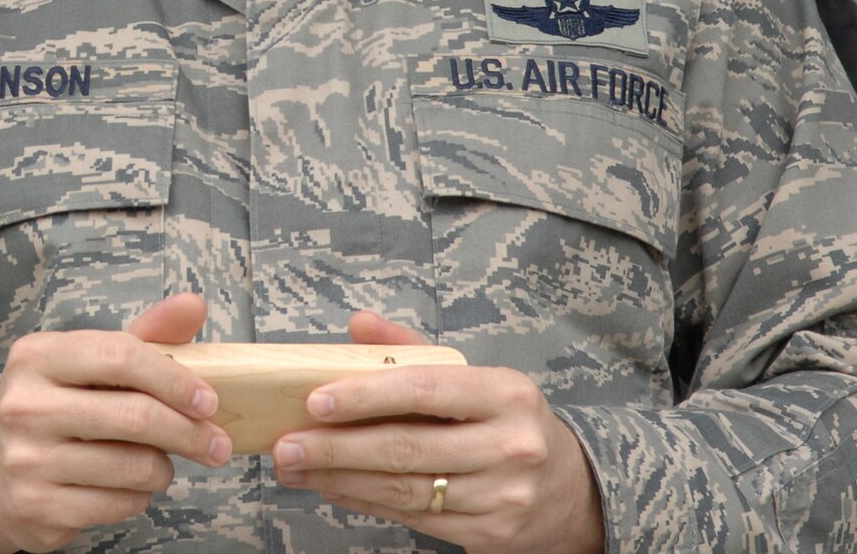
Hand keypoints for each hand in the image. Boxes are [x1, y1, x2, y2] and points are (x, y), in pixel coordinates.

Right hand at [0, 293, 232, 553]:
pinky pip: (119, 503)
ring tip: (160, 462)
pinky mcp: (36, 507)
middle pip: (134, 416)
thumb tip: (193, 304)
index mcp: (36, 356)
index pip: (121, 356)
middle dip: (189, 433)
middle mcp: (24, 406)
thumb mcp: (91, 364)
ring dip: (164, 468)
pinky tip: (129, 485)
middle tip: (217, 445)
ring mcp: (26, 460)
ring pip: (133, 466)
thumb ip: (145, 335)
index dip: (175, 378)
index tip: (210, 400)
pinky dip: (140, 496)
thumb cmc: (59, 408)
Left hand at [269, 312, 604, 553]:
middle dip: (337, 447)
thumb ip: (413, 351)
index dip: (366, 395)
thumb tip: (359, 324)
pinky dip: (365, 501)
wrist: (568, 489)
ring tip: (296, 467)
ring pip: (405, 489)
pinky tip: (332, 487)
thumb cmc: (505, 420)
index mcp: (505, 392)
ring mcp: (502, 495)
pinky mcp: (491, 533)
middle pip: (407, 448)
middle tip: (287, 445)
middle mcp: (510, 445)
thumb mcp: (474, 377)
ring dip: (340, 479)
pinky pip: (413, 517)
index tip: (316, 400)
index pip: (425, 388)